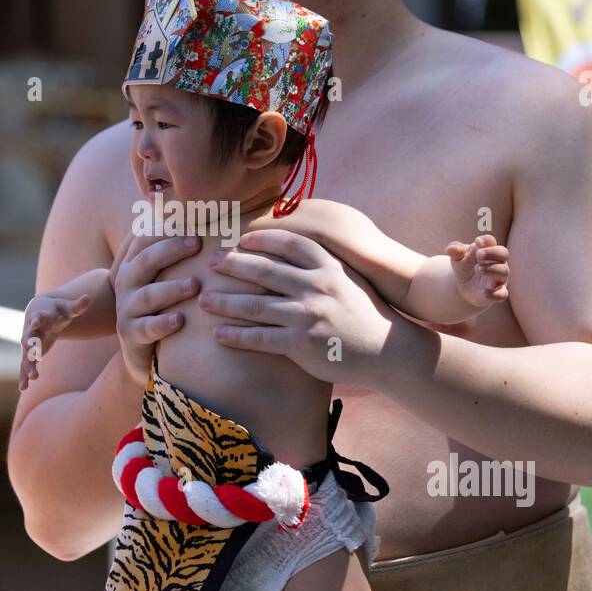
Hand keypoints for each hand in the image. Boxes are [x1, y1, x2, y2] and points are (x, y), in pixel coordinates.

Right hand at [19, 293, 91, 390]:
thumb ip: (77, 306)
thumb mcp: (66, 308)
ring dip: (28, 366)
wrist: (39, 314)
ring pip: (26, 356)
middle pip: (28, 338)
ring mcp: (28, 344)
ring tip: (33, 377)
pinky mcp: (29, 354)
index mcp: (40, 318)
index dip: (37, 319)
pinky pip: (25, 366)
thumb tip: (88, 298)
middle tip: (29, 347)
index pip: (38, 318)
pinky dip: (23, 376)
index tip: (36, 321)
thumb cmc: (56, 311)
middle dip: (29, 343)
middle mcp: (31, 331)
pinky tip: (23, 388)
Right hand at [113, 234, 200, 382]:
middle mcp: (126, 282)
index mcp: (134, 263)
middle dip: (171, 250)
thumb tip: (200, 212)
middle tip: (197, 243)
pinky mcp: (131, 333)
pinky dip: (162, 323)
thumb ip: (175, 248)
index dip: (166, 229)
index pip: (144, 239)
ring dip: (172, 288)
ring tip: (195, 285)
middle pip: (146, 261)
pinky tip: (180, 320)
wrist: (142, 347)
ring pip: (148, 295)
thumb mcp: (163, 274)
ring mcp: (126, 308)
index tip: (193, 223)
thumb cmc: (161, 302)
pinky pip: (146, 328)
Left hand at [199, 229, 395, 384]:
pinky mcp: (301, 342)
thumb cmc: (367, 314)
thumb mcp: (350, 279)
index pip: (287, 243)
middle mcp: (316, 285)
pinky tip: (218, 334)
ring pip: (255, 304)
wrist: (387, 351)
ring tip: (204, 300)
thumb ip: (324, 265)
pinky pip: (259, 337)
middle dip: (232, 265)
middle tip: (210, 263)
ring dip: (225, 302)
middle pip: (264, 270)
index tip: (240, 240)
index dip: (260, 239)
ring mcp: (308, 314)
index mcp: (329, 266)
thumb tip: (294, 249)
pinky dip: (236, 335)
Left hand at [445, 234, 508, 307]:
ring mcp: (498, 278)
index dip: (486, 240)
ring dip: (492, 269)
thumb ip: (455, 251)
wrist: (465, 287)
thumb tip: (450, 250)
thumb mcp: (457, 257)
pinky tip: (484, 292)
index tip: (477, 242)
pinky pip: (502, 294)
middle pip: (503, 253)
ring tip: (478, 269)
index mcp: (487, 250)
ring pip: (504, 271)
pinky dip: (495, 294)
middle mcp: (497, 262)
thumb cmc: (464, 266)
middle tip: (479, 254)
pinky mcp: (497, 293)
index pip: (491, 241)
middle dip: (492, 252)